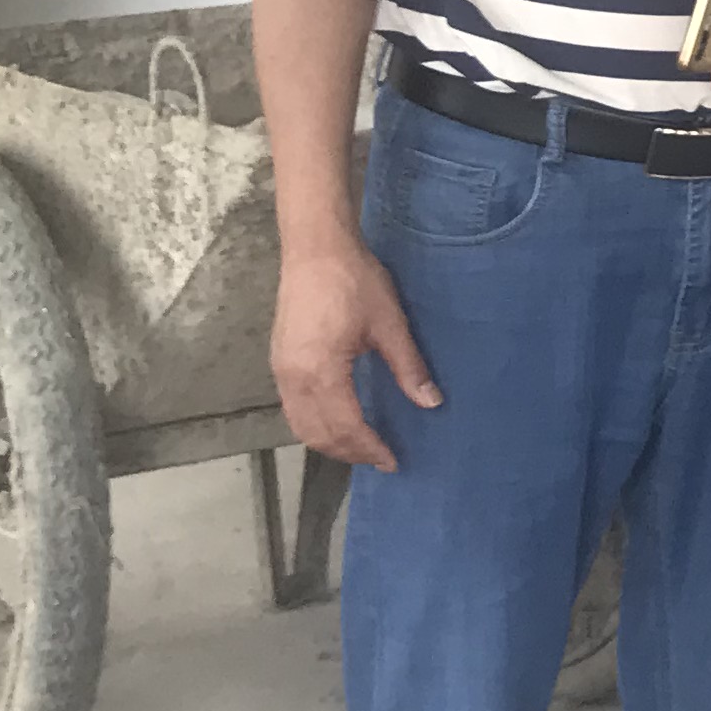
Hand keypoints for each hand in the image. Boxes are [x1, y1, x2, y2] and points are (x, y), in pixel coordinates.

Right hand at [272, 237, 437, 472]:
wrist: (315, 249)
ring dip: (329, 442)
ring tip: (362, 447)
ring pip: (300, 425)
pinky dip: (314, 425)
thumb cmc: (354, 281)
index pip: (346, 427)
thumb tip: (432, 403)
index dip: (370, 449)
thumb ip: (409, 368)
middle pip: (318, 434)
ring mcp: (281, 371)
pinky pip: (292, 408)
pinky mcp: (278, 361)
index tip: (393, 460)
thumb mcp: (389, 324)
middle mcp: (293, 379)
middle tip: (380, 458)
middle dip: (349, 453)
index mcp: (321, 372)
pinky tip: (337, 421)